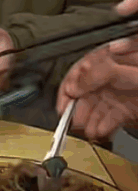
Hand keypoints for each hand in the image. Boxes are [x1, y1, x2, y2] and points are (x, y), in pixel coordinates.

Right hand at [56, 0, 137, 139]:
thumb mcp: (117, 68)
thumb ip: (93, 75)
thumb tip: (72, 87)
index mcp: (104, 60)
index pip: (77, 74)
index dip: (67, 90)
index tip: (63, 104)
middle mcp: (109, 77)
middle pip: (84, 94)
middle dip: (76, 110)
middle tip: (72, 121)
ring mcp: (118, 93)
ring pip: (96, 109)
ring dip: (89, 121)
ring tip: (85, 130)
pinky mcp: (126, 108)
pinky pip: (110, 118)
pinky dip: (103, 126)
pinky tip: (99, 131)